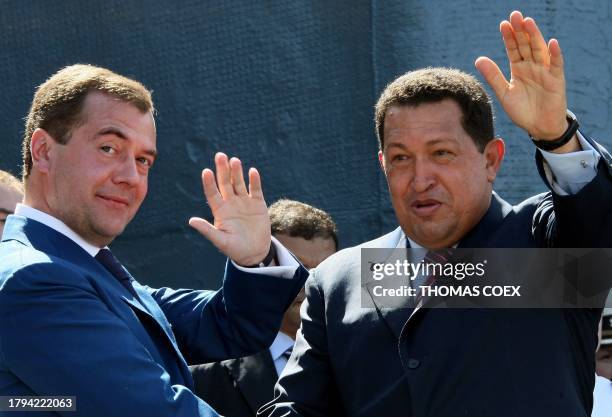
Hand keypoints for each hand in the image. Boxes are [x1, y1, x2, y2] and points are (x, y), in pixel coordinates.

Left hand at [189, 152, 270, 265]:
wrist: (255, 252)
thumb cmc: (235, 249)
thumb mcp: (221, 241)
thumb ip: (207, 230)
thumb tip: (191, 221)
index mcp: (220, 211)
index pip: (212, 193)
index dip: (209, 183)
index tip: (206, 172)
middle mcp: (230, 203)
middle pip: (225, 183)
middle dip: (222, 170)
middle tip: (220, 156)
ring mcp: (244, 202)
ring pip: (239, 183)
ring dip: (237, 172)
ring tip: (234, 161)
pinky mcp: (258, 204)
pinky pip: (255, 189)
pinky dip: (254, 181)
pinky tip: (252, 171)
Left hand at [475, 11, 568, 140]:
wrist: (538, 127)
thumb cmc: (522, 110)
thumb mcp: (504, 93)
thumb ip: (493, 76)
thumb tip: (478, 59)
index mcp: (519, 68)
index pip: (513, 48)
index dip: (509, 37)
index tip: (503, 24)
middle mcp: (532, 66)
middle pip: (526, 45)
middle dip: (520, 30)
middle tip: (515, 15)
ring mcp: (545, 71)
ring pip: (539, 50)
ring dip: (535, 36)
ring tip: (528, 22)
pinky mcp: (556, 80)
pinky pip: (556, 65)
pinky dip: (555, 54)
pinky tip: (552, 43)